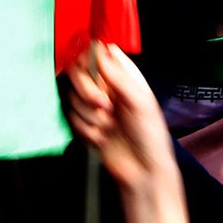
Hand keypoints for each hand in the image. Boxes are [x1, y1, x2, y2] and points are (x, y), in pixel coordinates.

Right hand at [63, 41, 180, 194]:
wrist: (142, 170)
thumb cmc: (150, 135)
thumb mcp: (140, 101)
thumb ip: (118, 76)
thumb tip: (100, 52)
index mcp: (124, 75)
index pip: (97, 53)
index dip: (90, 59)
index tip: (92, 71)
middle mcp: (106, 87)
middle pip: (78, 72)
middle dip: (88, 91)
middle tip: (106, 105)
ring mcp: (94, 105)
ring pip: (73, 97)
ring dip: (92, 116)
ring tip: (112, 126)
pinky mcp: (84, 123)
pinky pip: (72, 119)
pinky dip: (87, 130)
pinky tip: (104, 138)